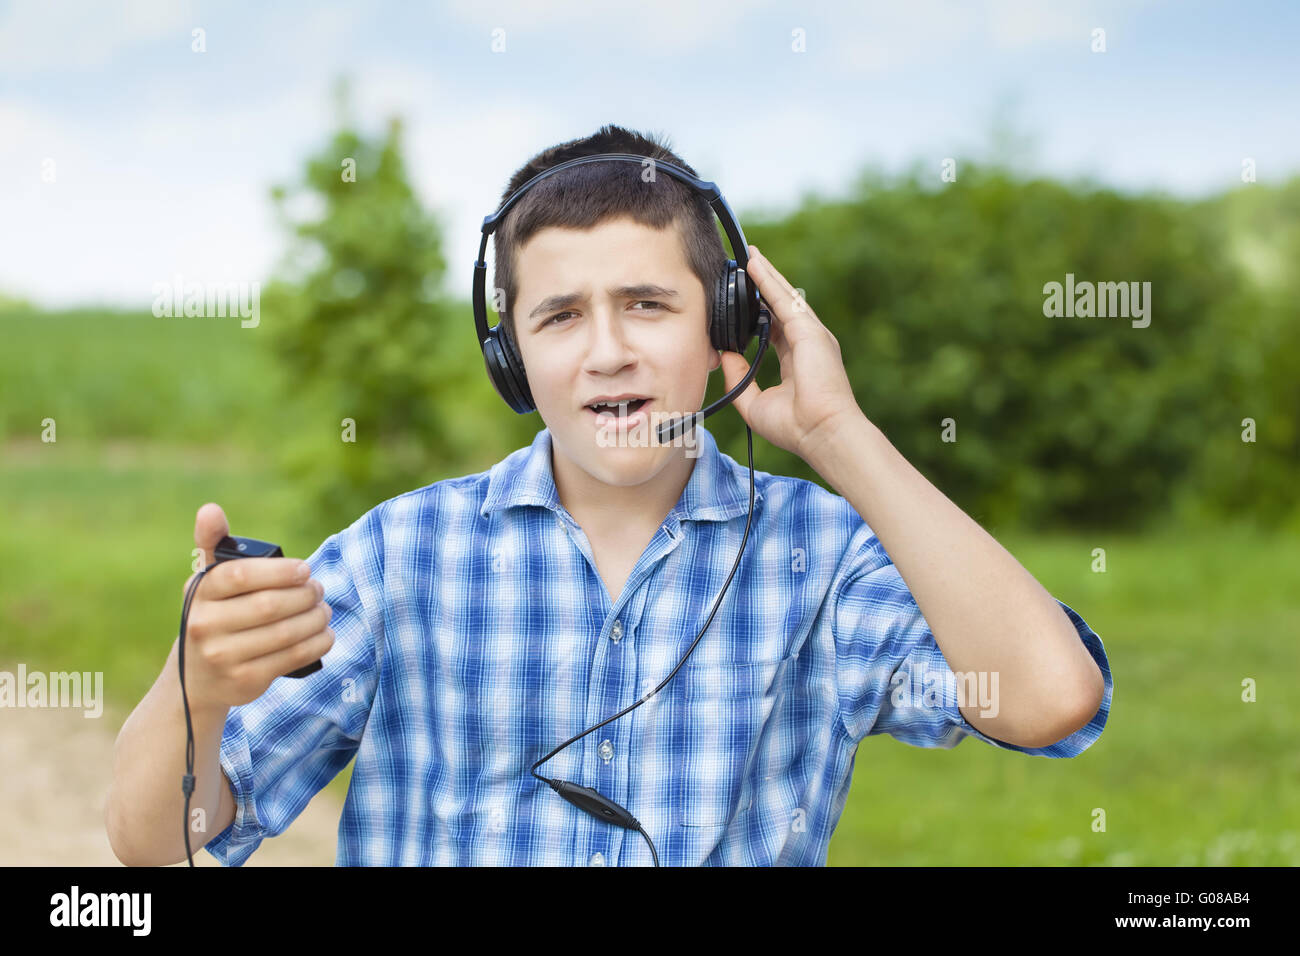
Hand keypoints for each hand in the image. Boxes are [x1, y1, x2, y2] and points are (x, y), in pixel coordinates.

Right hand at [177, 503, 333, 710]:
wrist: (197, 678)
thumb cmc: (214, 615)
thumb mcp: (208, 582)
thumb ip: (213, 544)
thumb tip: (210, 509)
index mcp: (200, 593)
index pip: (240, 575)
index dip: (279, 571)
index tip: (303, 569)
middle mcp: (205, 625)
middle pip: (269, 605)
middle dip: (304, 595)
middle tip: (318, 589)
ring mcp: (223, 656)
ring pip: (285, 633)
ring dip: (315, 618)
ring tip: (323, 609)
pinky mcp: (244, 681)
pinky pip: (291, 658)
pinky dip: (316, 643)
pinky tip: (325, 634)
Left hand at [718, 245, 861, 461]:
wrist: (822, 433)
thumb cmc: (796, 427)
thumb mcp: (755, 403)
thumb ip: (739, 379)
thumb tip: (725, 356)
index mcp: (796, 361)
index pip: (775, 329)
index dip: (759, 313)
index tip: (743, 302)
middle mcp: (807, 343)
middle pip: (781, 306)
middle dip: (764, 285)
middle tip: (746, 264)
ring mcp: (812, 334)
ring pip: (784, 296)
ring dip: (766, 274)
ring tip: (749, 255)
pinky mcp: (810, 331)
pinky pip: (784, 299)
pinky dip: (768, 280)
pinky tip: (754, 265)